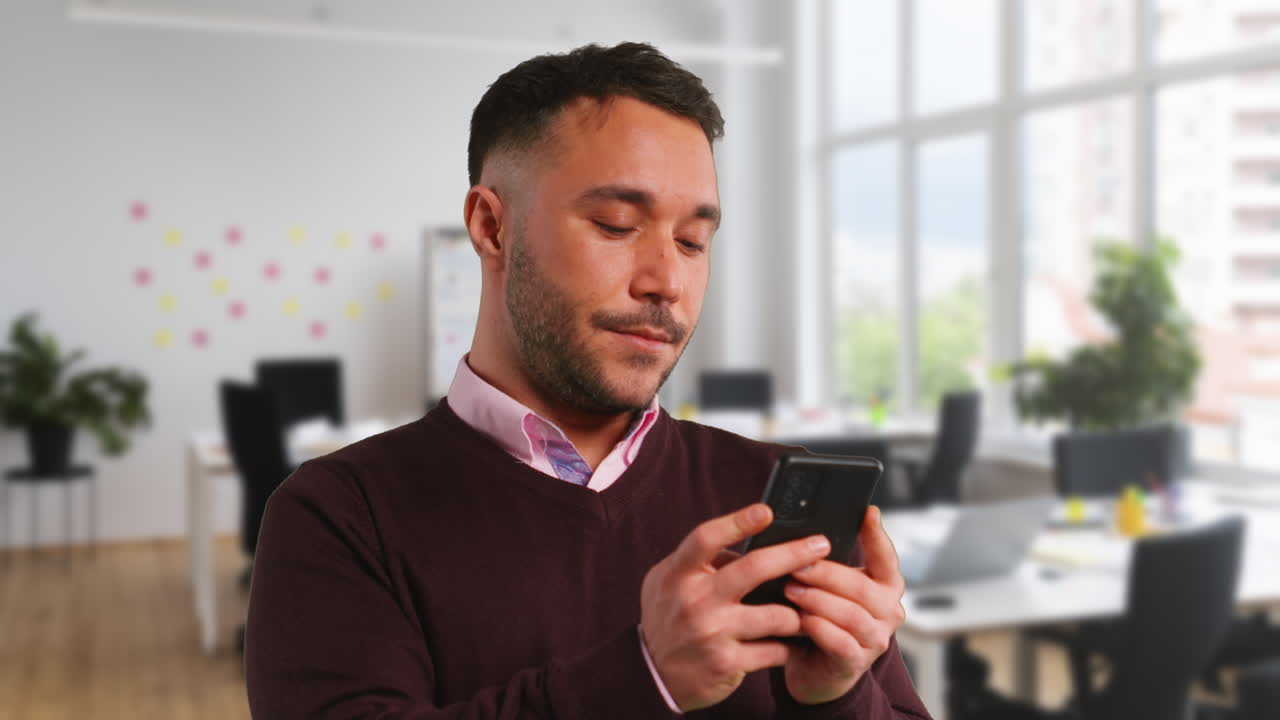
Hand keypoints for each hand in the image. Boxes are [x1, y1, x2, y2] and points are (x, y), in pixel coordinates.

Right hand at [639, 503, 833, 711]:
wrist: (653, 674)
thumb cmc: (668, 617)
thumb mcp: (669, 581)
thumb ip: (702, 561)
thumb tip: (746, 541)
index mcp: (678, 573)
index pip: (706, 539)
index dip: (737, 522)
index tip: (766, 512)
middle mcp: (695, 600)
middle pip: (752, 569)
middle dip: (793, 554)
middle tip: (820, 545)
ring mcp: (712, 633)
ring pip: (776, 616)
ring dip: (799, 612)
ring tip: (810, 608)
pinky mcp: (727, 663)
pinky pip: (774, 650)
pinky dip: (789, 645)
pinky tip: (796, 642)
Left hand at [781, 506, 906, 704]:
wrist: (816, 669)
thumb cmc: (823, 618)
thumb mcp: (831, 588)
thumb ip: (830, 564)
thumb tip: (807, 534)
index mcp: (885, 586)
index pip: (886, 557)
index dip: (877, 535)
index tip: (867, 512)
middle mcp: (889, 611)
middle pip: (861, 587)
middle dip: (827, 573)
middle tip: (797, 565)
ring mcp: (875, 639)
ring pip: (851, 614)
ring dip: (818, 600)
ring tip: (791, 590)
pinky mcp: (856, 662)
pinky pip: (839, 642)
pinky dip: (818, 628)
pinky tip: (799, 619)